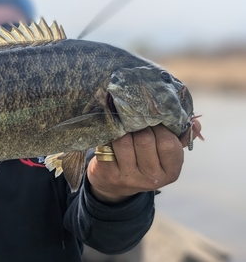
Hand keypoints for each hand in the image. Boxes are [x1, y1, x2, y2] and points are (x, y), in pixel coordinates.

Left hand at [87, 120, 201, 202]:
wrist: (115, 184)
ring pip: (125, 140)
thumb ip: (181, 137)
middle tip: (135, 121)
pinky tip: (111, 136)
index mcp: (171, 172)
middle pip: (145, 139)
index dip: (160, 126)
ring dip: (122, 129)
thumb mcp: (165, 154)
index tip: (153, 121)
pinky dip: (109, 136)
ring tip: (123, 128)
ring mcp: (129, 178)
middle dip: (139, 125)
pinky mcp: (109, 174)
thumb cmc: (144, 160)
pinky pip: (109, 146)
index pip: (168, 142)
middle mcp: (151, 178)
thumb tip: (195, 123)